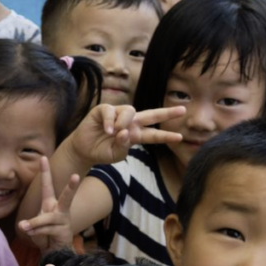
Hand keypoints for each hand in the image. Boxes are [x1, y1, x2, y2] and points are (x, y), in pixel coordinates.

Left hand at [18, 156, 78, 251]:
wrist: (54, 253)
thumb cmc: (44, 236)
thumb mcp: (34, 229)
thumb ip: (30, 225)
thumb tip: (24, 225)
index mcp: (50, 204)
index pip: (48, 186)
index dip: (46, 171)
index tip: (43, 157)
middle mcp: (59, 210)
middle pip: (66, 197)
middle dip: (72, 187)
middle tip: (77, 176)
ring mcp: (64, 221)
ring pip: (48, 218)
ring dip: (35, 223)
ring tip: (24, 227)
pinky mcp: (64, 231)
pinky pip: (47, 229)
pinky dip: (37, 232)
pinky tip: (32, 234)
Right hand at [67, 104, 184, 166]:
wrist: (83, 150)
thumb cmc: (102, 152)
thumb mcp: (116, 155)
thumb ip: (124, 146)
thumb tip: (125, 132)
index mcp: (135, 134)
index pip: (153, 134)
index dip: (165, 136)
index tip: (180, 137)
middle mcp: (130, 122)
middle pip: (151, 115)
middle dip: (167, 113)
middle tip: (182, 110)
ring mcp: (117, 114)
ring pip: (130, 111)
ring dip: (124, 121)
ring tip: (114, 132)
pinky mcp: (103, 110)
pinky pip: (111, 111)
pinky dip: (110, 121)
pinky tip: (107, 130)